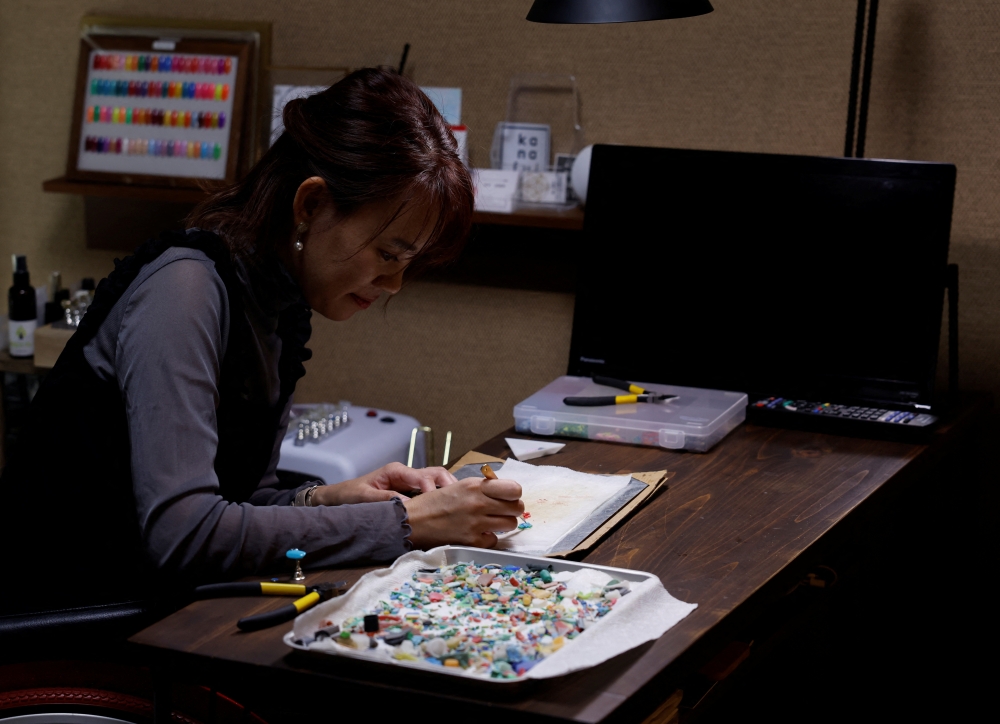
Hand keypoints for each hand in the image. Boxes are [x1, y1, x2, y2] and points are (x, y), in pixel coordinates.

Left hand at [311, 462, 456, 505]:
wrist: (338, 498)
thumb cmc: (349, 495)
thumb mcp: (364, 497)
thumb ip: (385, 499)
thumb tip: (407, 505)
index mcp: (396, 471)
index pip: (422, 476)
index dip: (431, 489)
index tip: (436, 503)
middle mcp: (406, 474)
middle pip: (435, 473)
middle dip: (448, 484)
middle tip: (457, 500)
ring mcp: (409, 483)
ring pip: (436, 481)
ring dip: (446, 490)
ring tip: (456, 504)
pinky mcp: (409, 492)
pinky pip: (429, 492)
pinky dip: (439, 497)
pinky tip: (445, 509)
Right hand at [403, 476, 523, 548]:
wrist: (414, 521)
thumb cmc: (434, 503)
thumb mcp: (459, 486)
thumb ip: (482, 488)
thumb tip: (505, 491)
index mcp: (476, 486)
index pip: (514, 489)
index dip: (514, 494)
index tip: (507, 497)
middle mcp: (478, 503)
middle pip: (517, 508)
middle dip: (511, 509)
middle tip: (501, 511)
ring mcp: (476, 523)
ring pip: (510, 525)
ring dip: (503, 524)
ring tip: (490, 522)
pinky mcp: (472, 541)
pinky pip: (494, 540)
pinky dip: (488, 538)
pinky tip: (477, 533)